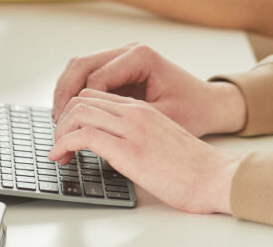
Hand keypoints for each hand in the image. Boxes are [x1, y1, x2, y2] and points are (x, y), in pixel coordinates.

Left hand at [49, 92, 241, 214]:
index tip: (67, 133)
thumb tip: (112, 149)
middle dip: (62, 120)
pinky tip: (61, 156)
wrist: (216, 177)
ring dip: (59, 131)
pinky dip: (64, 143)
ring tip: (57, 152)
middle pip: (83, 99)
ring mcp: (133, 129)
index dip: (75, 112)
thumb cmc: (193, 168)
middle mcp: (136, 113)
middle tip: (57, 144)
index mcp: (144, 110)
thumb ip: (138, 136)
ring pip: (79, 112)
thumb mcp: (161, 142)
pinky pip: (85, 135)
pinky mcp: (130, 150)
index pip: (97, 96)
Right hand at [52, 42, 246, 137]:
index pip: (96, 77)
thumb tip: (93, 130)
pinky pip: (88, 73)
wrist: (209, 104)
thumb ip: (127, 119)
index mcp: (141, 57)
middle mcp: (130, 50)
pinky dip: (75, 91)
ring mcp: (123, 56)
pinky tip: (70, 114)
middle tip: (57, 123)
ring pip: (80, 66)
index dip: (79, 104)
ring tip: (60, 120)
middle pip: (82, 65)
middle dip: (65, 94)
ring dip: (66, 91)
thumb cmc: (192, 111)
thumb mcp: (161, 118)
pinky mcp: (119, 67)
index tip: (69, 129)